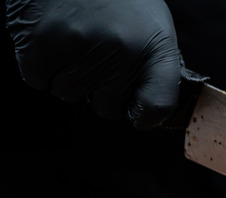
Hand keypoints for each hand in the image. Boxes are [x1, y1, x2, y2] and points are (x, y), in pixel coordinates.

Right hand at [6, 0, 181, 128]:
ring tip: (74, 37)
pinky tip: (51, 35)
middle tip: (95, 53)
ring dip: (66, 75)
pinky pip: (38, 80)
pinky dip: (39, 65)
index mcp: (156, 47)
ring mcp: (83, 48)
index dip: (145, 116)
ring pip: (69, 95)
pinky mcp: (44, 44)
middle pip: (107, 108)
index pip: (158, 105)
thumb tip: (147, 110)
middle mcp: (124, 51)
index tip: (136, 113)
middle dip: (98, 90)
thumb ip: (152, 65)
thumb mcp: (151, 24)